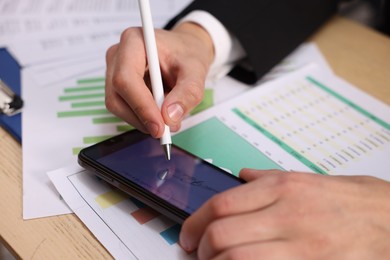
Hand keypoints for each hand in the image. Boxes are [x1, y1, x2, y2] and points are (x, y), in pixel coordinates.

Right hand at [105, 22, 213, 136]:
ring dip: (143, 119)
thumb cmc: (187, 54)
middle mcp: (118, 55)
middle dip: (141, 118)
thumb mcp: (196, 71)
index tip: (160, 126)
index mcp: (134, 42)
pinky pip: (124, 108)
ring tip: (169, 116)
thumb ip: (187, 93)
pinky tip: (160, 111)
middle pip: (117, 96)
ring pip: (118, 106)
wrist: (184, 50)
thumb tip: (170, 117)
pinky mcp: (117, 86)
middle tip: (166, 130)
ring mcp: (114, 71)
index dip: (141, 106)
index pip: (126, 79)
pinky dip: (143, 116)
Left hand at [180, 169, 389, 258]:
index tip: (188, 234)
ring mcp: (301, 245)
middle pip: (222, 234)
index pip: (222, 205)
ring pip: (237, 258)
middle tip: (198, 252)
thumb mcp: (311, 180)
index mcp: (284, 187)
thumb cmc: (355, 201)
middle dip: (201, 248)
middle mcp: (289, 213)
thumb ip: (270, 179)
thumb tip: (243, 177)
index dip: (195, 223)